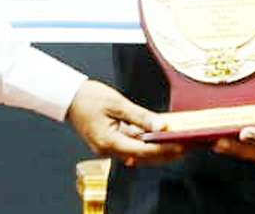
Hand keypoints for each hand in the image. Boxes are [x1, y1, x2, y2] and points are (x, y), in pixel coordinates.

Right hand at [65, 80, 185, 166]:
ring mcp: (108, 147)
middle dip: (165, 154)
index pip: (143, 150)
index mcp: (108, 141)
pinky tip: (159, 137)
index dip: (164, 150)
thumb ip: (140, 116)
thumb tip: (160, 125)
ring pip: (138, 153)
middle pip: (143, 157)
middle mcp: (107, 149)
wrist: (68, 97)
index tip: (180, 146)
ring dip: (158, 150)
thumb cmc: (87, 97)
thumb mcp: (117, 102)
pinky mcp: (110, 142)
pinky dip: (146, 143)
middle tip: (186, 148)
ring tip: (177, 143)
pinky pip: (131, 145)